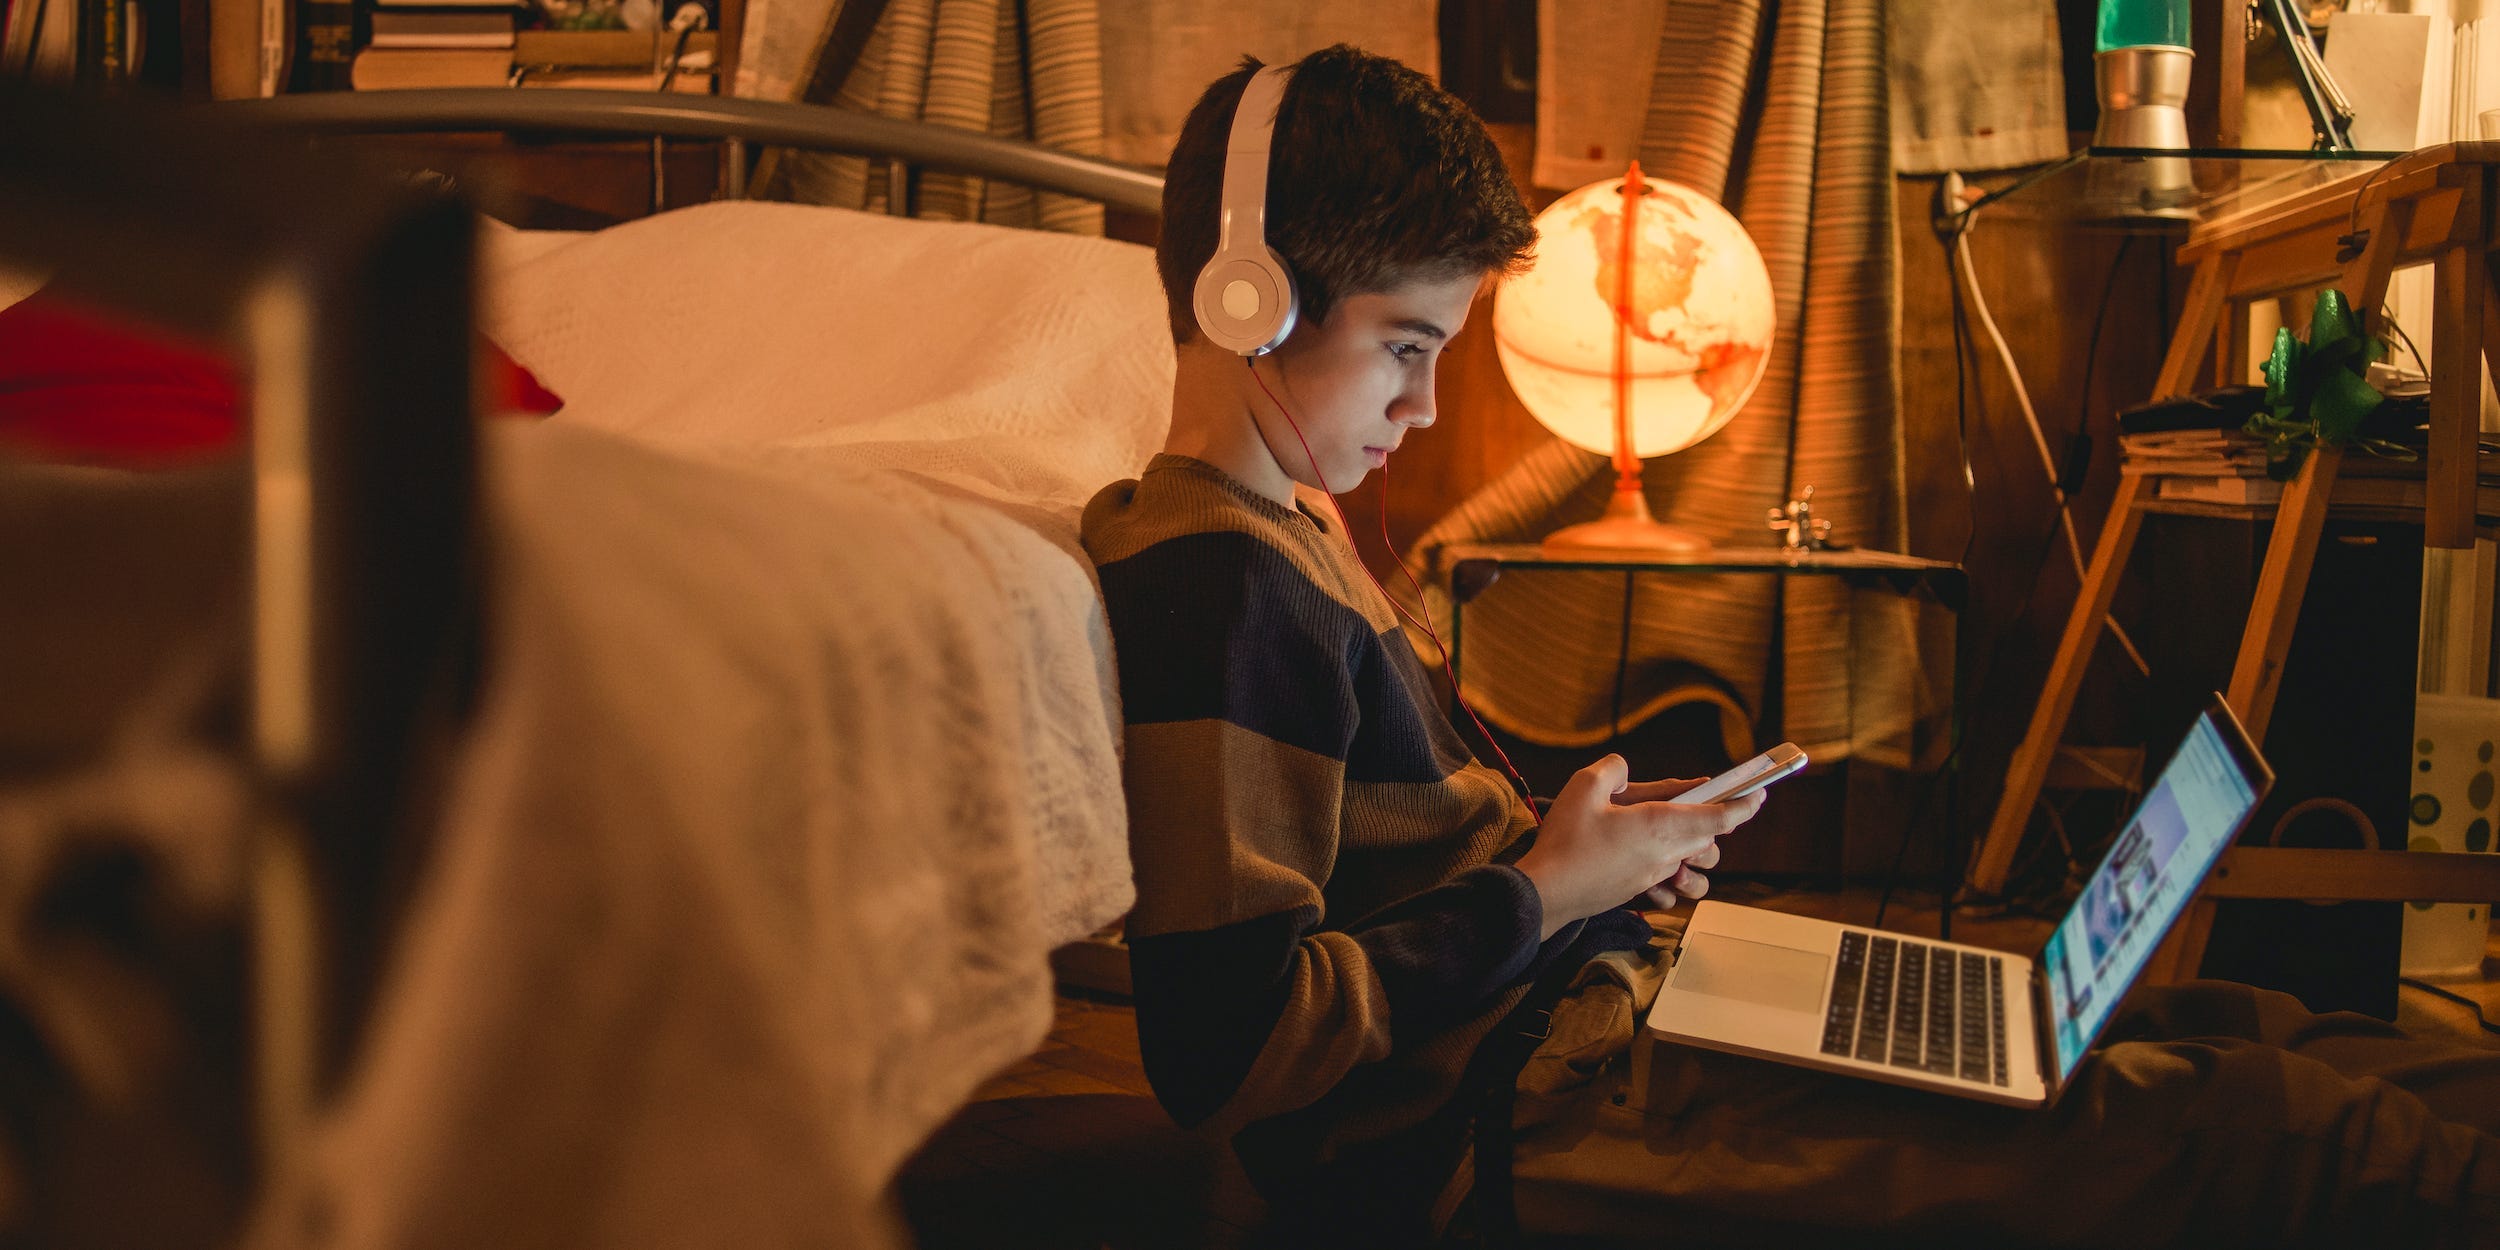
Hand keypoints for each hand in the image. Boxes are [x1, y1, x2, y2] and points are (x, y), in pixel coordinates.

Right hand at [1513, 756, 1762, 939]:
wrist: (1545, 893)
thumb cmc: (1565, 841)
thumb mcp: (1584, 787)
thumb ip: (1613, 769)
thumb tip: (1625, 771)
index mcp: (1661, 826)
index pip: (1720, 817)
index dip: (1744, 804)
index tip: (1759, 793)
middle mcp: (1666, 854)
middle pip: (1711, 841)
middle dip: (1710, 821)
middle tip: (1689, 801)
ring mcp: (1654, 878)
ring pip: (1698, 871)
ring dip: (1695, 855)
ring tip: (1671, 839)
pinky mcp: (1639, 892)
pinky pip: (1671, 888)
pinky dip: (1671, 879)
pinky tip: (1649, 867)